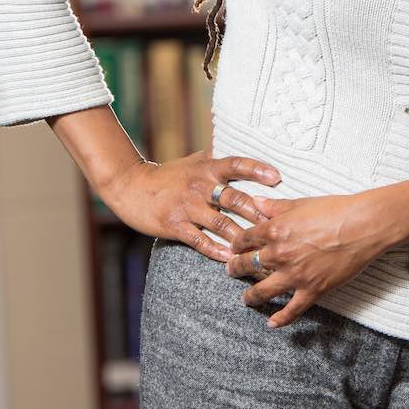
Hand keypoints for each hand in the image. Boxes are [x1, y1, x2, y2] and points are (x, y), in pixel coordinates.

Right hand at [100, 151, 281, 262]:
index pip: (236, 164)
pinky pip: (199, 240)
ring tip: (258, 247)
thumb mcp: (193, 162)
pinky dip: (215, 250)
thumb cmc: (169, 175)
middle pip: (234, 198)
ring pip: (220, 223)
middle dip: (257, 211)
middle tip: (277, 223)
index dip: (257, 170)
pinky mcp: (174, 225)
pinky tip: (228, 257)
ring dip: (241, 235)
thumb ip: (217, 160)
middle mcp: (200, 185)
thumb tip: (245, 150)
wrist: (131, 187)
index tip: (276, 177)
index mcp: (207, 168)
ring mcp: (187, 206)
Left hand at [224, 191, 387, 327]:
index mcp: (275, 230)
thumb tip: (257, 202)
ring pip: (262, 291)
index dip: (236, 244)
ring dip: (250, 296)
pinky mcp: (312, 290)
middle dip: (236, 269)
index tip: (235, 247)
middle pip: (247, 265)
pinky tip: (272, 323)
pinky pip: (292, 310)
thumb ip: (276, 206)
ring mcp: (295, 275)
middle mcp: (280, 254)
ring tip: (246, 299)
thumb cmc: (337, 210)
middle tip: (232, 271)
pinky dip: (281, 319)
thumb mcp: (302, 203)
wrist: (364, 226)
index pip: (245, 239)